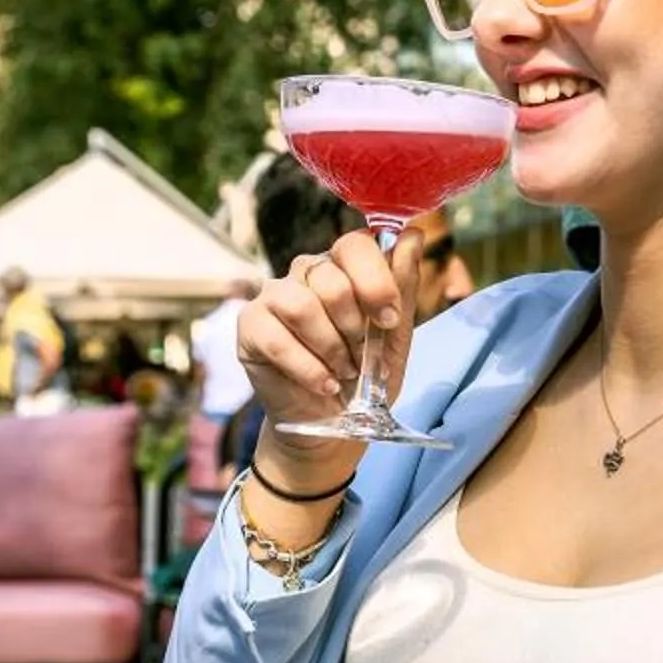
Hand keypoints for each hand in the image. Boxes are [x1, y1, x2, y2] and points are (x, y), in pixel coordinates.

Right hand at [237, 227, 423, 435]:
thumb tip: (412, 236)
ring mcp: (273, 296)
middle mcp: (305, 273)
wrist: (332, 426)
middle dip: (354, 328)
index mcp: (342, 266)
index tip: (388, 320)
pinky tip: (323, 383)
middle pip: (330, 279)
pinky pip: (277, 339)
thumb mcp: (395, 336)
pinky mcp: (250, 326)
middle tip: (360, 357)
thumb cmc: (364, 377)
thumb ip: (403, 285)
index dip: (375, 282)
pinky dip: (307, 368)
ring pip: (301, 306)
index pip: (354, 245)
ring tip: (343, 371)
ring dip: (331, 348)